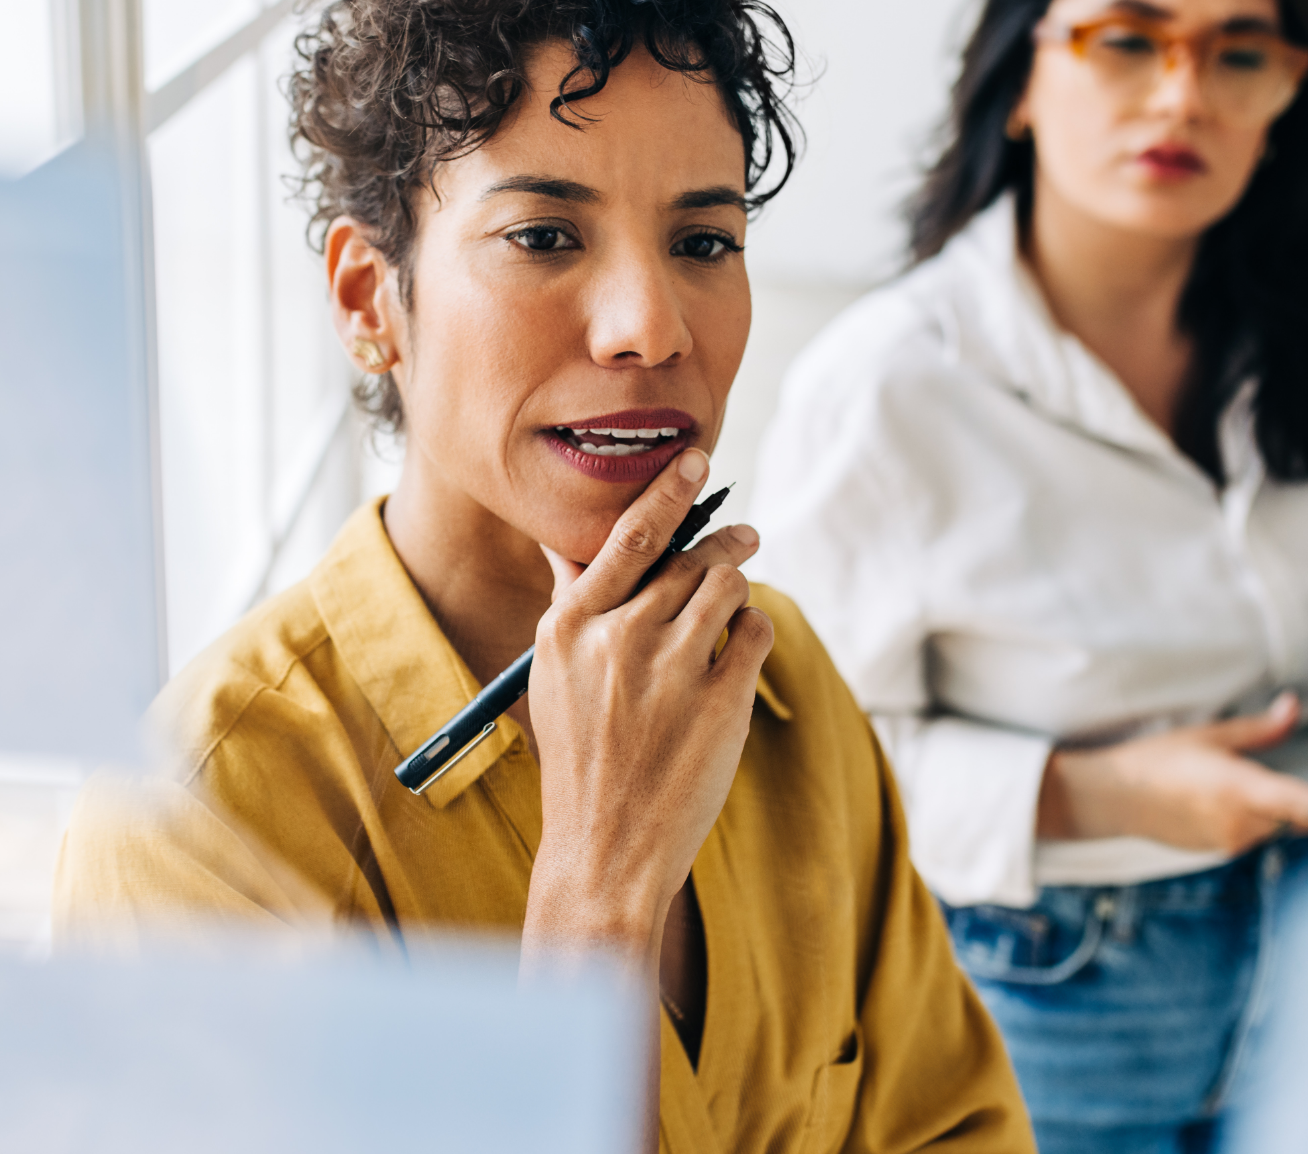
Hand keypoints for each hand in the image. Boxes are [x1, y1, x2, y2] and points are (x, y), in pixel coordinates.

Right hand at [521, 447, 774, 961]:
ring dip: (740, 578)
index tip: (696, 460)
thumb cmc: (579, 757)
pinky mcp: (720, 702)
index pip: (628, 535)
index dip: (668, 490)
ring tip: (742, 585)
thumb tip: (567, 542)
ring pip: (727, 585)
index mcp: (570, 626)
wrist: (603, 847)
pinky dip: (752, 630)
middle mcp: (619, 638)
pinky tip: (740, 644)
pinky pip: (753, 632)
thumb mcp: (553, 675)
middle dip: (724, 541)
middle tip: (744, 534)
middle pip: (689, 557)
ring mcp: (672, 670)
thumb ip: (570, 605)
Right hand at [1039, 694, 1307, 853]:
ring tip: (1213, 785)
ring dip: (1260, 806)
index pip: (1300, 803)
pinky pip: (1249, 833)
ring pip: (1270, 824)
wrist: (1114, 798)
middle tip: (1238, 770)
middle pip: (1290, 813)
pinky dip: (1242, 818)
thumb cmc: (1156, 761)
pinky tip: (1207, 802)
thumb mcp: (1210, 736)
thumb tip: (1293, 708)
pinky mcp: (1219, 850)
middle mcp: (1239, 821)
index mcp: (1239, 788)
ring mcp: (1229, 841)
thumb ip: (1260, 729)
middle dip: (1283, 793)